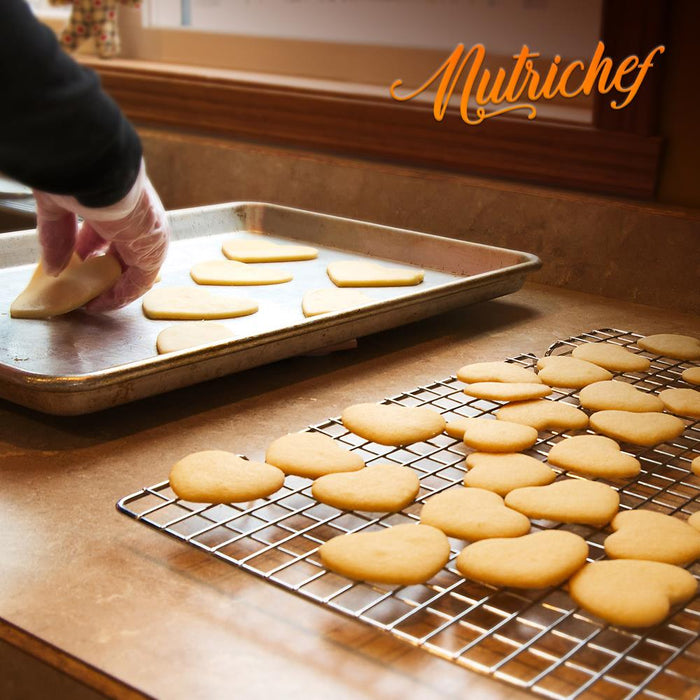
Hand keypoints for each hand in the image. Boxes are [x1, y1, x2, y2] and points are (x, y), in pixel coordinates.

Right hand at [33, 160, 169, 311]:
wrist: (97, 168)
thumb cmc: (79, 173)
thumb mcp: (60, 205)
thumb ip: (57, 236)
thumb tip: (52, 268)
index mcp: (123, 200)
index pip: (111, 230)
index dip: (91, 248)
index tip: (75, 262)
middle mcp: (141, 218)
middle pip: (124, 251)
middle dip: (101, 270)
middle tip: (81, 284)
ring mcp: (150, 234)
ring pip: (134, 269)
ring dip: (111, 287)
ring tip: (89, 299)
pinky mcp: (152, 250)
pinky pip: (139, 282)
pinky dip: (120, 295)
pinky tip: (99, 302)